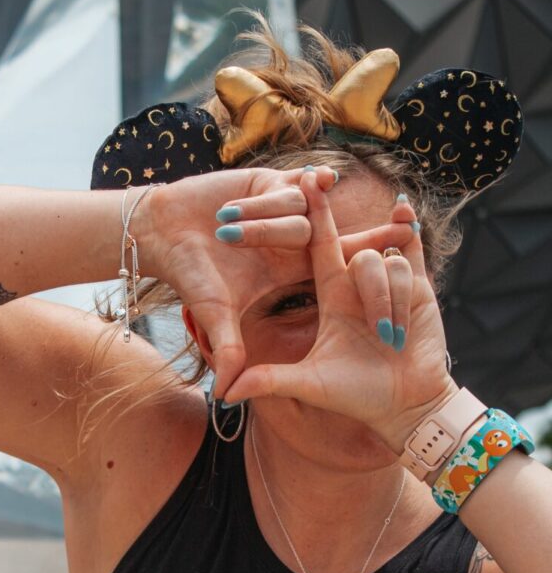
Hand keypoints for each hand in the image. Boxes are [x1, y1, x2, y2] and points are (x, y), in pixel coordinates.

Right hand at [139, 166, 413, 395]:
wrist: (163, 233)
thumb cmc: (189, 273)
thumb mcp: (212, 312)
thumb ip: (227, 347)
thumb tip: (228, 393)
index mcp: (288, 271)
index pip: (337, 274)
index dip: (368, 273)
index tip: (404, 276)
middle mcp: (292, 241)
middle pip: (345, 239)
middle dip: (377, 234)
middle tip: (410, 226)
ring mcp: (282, 212)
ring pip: (309, 214)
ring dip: (272, 224)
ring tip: (226, 226)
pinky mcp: (268, 183)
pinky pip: (294, 187)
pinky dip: (305, 184)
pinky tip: (320, 179)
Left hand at [225, 171, 455, 450]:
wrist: (405, 406)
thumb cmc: (357, 395)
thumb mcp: (308, 383)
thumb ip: (267, 381)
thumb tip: (223, 394)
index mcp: (333, 295)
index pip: (316, 246)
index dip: (308, 216)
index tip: (296, 182)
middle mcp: (358, 283)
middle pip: (345, 242)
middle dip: (324, 210)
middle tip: (314, 175)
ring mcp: (391, 283)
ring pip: (381, 263)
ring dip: (384, 299)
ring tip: (388, 337)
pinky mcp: (422, 289)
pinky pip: (413, 253)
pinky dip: (409, 232)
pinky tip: (404, 212)